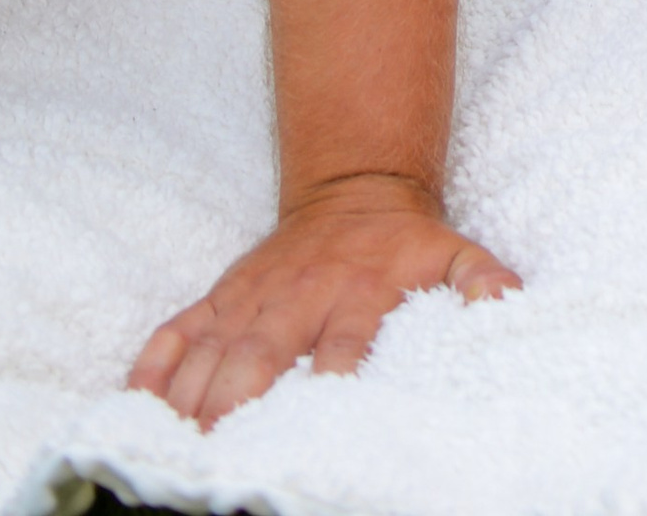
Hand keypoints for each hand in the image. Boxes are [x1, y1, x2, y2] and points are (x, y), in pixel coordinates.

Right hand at [127, 176, 518, 426]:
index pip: (343, 345)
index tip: (317, 423)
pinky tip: (137, 408)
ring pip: (211, 352)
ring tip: (177, 454)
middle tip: (220, 462)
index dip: (329, 380)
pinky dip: (152, 369)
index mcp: (358, 293)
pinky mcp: (220, 297)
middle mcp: (299, 297)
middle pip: (261, 357)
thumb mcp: (454, 251)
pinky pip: (176, 332)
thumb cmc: (403, 241)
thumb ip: (482, 279)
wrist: (355, 183)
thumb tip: (508, 305)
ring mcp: (252, 298)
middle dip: (238, 408)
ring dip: (191, 402)